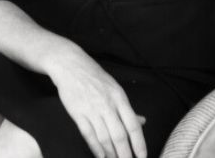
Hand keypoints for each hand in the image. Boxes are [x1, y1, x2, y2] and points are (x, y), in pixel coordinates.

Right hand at [47, 43, 146, 157]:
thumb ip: (127, 108)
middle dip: (125, 154)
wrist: (71, 65)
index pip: (133, 125)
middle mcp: (108, 104)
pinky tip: (101, 157)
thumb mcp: (115, 88)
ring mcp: (92, 109)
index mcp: (119, 97)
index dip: (139, 143)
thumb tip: (142, 122)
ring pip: (104, 138)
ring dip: (111, 154)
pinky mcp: (78, 113)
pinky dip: (95, 148)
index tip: (142, 157)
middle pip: (119, 135)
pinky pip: (89, 135)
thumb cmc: (95, 77)